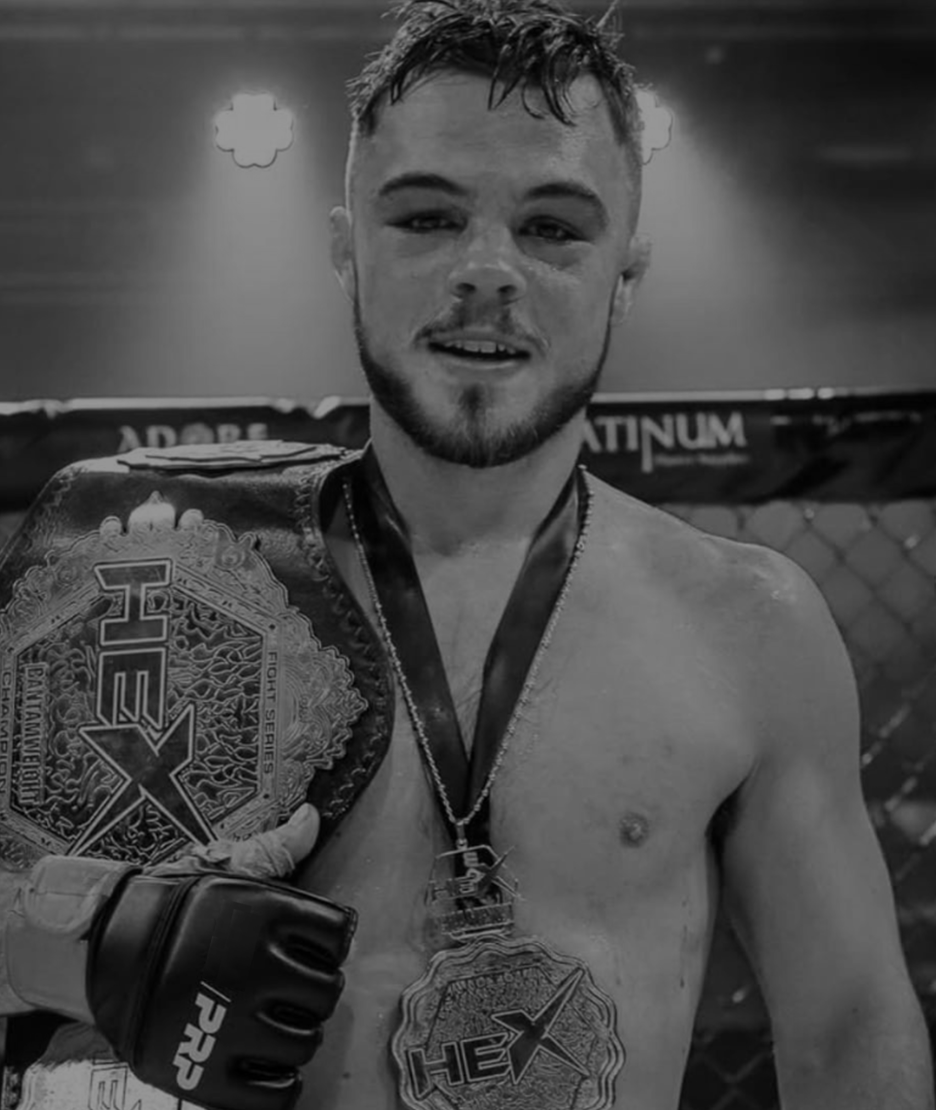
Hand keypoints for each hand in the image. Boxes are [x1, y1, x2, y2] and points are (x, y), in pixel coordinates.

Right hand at [85, 803, 354, 1109]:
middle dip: (315, 989)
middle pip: (326, 993)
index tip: (314, 946)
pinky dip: (282, 1084)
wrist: (99, 947)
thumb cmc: (173, 906)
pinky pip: (274, 1094)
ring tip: (278, 1020)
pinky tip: (271, 1063)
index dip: (330, 942)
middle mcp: (253, 969)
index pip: (337, 937)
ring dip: (299, 1033)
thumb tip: (313, 817)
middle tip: (294, 986)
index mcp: (265, 916)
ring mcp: (229, 1024)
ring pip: (305, 1043)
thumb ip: (277, 849)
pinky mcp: (205, 1073)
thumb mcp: (226, 869)